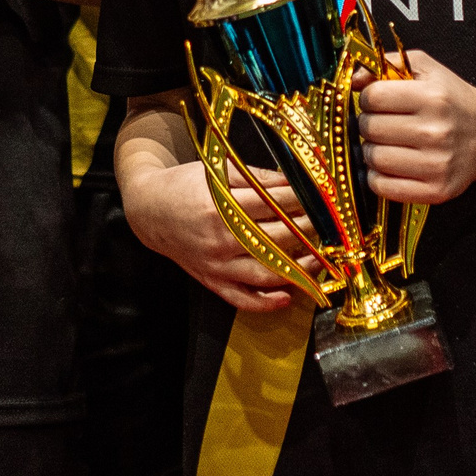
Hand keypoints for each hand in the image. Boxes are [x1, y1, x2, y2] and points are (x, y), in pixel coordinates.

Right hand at [125, 156, 320, 312]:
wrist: (149, 211)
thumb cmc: (184, 186)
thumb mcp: (216, 172)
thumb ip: (255, 177)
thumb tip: (294, 182)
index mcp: (222, 206)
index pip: (275, 205)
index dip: (303, 201)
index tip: (323, 198)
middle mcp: (221, 239)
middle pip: (277, 238)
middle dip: (308, 230)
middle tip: (327, 224)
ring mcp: (217, 265)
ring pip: (266, 274)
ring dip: (299, 269)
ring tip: (320, 259)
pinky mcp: (211, 281)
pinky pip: (242, 299)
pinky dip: (266, 303)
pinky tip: (288, 296)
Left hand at [358, 50, 475, 204]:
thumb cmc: (451, 100)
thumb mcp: (425, 69)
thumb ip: (386, 64)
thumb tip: (353, 80)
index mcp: (434, 97)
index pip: (374, 97)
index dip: (368, 97)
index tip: (377, 101)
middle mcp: (437, 132)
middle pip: (371, 128)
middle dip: (368, 124)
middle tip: (381, 123)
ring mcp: (438, 165)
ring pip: (374, 158)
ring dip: (371, 151)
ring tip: (386, 144)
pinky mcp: (436, 191)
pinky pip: (384, 187)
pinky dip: (377, 177)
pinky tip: (389, 165)